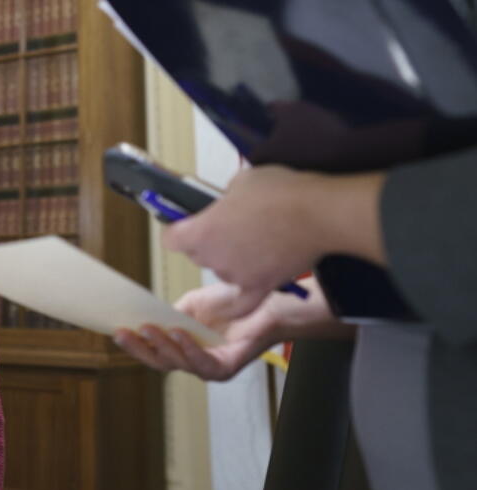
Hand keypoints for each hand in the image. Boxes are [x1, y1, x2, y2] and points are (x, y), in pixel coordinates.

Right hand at [114, 277, 349, 380]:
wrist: (266, 305)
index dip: (133, 343)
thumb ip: (170, 314)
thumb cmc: (231, 305)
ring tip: (148, 327)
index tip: (116, 329)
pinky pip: (202, 363)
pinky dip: (189, 348)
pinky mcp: (226, 368)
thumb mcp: (190, 305)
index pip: (152, 351)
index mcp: (181, 347)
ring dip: (160, 345)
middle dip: (138, 348)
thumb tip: (145, 315)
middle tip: (122, 333)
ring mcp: (208, 368)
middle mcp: (193, 362)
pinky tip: (179, 333)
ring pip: (177, 363)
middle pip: (159, 362)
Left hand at [161, 165, 383, 319]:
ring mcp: (237, 275)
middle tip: (229, 225)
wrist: (318, 213)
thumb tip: (227, 205)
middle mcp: (214, 258)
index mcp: (202, 231)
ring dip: (230, 260)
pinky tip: (230, 309)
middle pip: (197, 254)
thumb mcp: (240, 181)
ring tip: (254, 242)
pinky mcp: (262, 286)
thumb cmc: (277, 191)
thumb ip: (224, 199)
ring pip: (222, 271)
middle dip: (206, 241)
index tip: (187, 222)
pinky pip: (243, 304)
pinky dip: (236, 306)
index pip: (171, 239)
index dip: (178, 229)